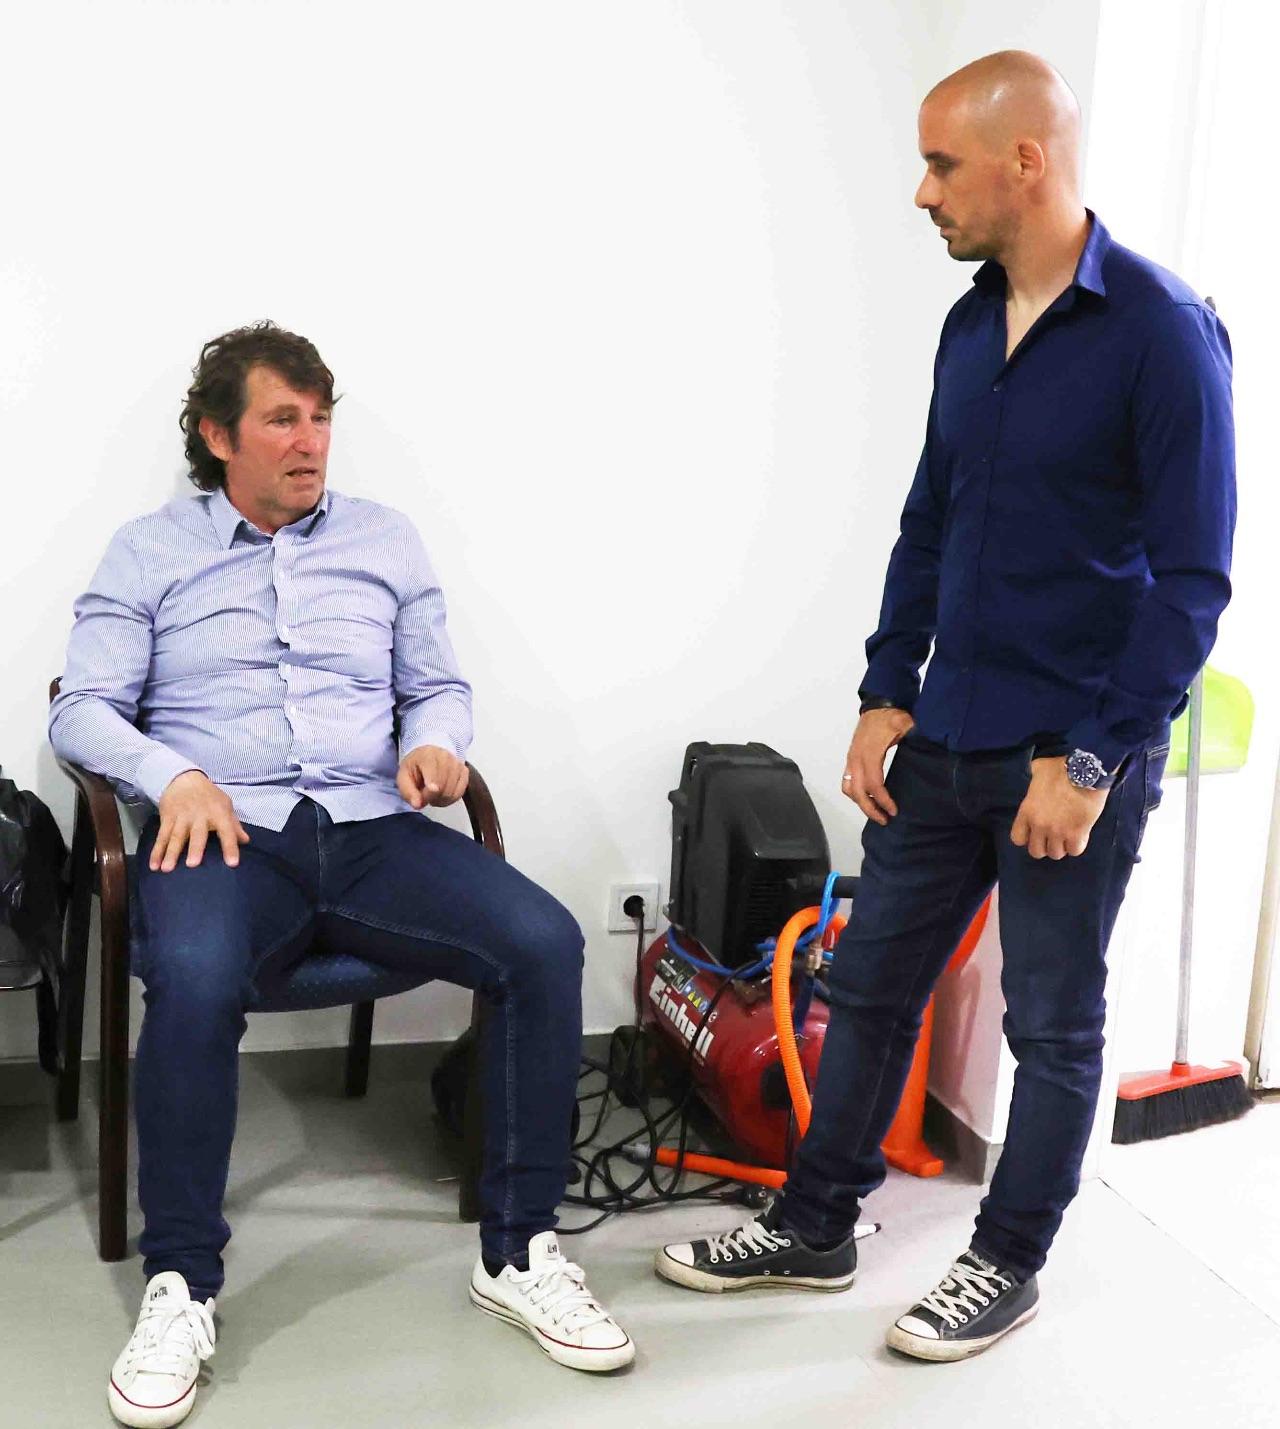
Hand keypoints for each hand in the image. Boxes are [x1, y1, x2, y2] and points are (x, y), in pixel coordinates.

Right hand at [151, 770, 249, 871]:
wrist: (183, 778)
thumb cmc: (209, 796)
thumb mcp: (225, 805)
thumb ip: (234, 825)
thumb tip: (246, 841)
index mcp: (218, 813)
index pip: (227, 831)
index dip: (230, 846)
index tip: (232, 863)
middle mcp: (199, 816)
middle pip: (197, 834)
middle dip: (195, 849)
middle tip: (192, 864)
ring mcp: (181, 817)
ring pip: (175, 837)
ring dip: (170, 853)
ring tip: (166, 869)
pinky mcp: (167, 819)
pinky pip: (161, 837)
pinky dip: (156, 851)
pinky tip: (154, 865)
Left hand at [397, 745, 468, 808]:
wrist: (428, 755)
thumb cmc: (415, 767)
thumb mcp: (403, 778)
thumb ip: (408, 792)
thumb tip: (418, 805)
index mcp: (428, 756)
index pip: (434, 780)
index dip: (428, 794)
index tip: (422, 798)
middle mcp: (446, 757)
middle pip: (443, 789)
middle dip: (432, 798)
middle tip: (425, 795)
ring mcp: (457, 764)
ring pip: (452, 793)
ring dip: (441, 800)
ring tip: (433, 794)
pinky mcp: (464, 771)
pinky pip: (460, 793)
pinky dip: (450, 798)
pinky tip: (442, 794)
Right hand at [841, 707, 915, 824]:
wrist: (877, 704)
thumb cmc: (892, 717)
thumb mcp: (906, 726)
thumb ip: (917, 739)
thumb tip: (932, 750)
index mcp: (870, 753)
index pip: (874, 784)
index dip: (883, 800)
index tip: (894, 811)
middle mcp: (856, 759)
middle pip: (858, 792)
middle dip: (870, 809)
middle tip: (885, 820)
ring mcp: (851, 759)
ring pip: (849, 789)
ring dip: (861, 803)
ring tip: (876, 811)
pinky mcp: (850, 759)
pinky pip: (847, 782)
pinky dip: (856, 794)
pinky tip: (869, 799)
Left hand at [1011, 757, 1107, 859]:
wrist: (1086, 771)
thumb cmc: (1061, 767)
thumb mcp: (1039, 768)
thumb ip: (1033, 777)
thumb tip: (1034, 774)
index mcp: (1027, 811)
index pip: (1017, 838)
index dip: (1026, 837)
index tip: (1034, 832)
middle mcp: (1040, 825)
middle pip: (1036, 852)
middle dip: (1044, 846)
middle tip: (1052, 837)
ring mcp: (1058, 832)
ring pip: (1056, 854)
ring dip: (1061, 847)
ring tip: (1066, 837)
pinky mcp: (1077, 834)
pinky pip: (1074, 851)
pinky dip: (1076, 846)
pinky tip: (1079, 836)